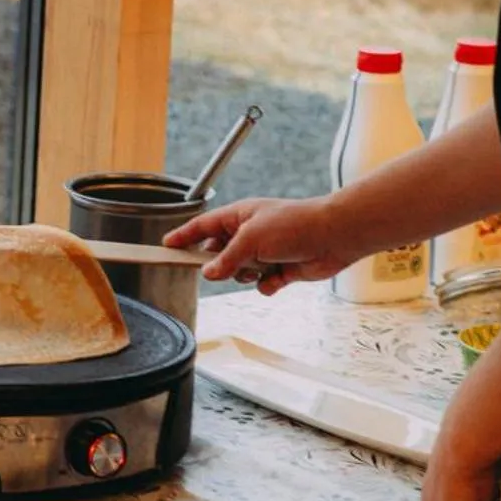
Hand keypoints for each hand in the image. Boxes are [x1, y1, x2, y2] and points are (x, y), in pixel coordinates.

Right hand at [165, 195, 351, 291]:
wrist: (334, 237)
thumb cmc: (295, 225)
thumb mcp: (251, 239)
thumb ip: (225, 258)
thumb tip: (208, 273)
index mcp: (238, 216)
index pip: (202, 226)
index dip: (184, 236)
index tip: (166, 245)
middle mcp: (249, 233)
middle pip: (219, 254)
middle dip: (222, 264)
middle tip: (225, 267)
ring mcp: (264, 252)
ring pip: (239, 273)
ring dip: (246, 275)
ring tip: (262, 267)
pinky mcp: (279, 269)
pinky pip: (261, 284)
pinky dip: (267, 284)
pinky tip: (279, 277)